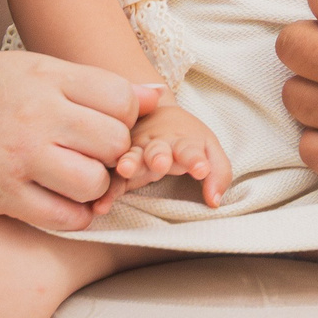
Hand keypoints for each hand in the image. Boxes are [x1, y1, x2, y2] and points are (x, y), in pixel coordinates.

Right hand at [0, 50, 159, 232]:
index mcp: (45, 78)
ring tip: (79, 174)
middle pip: (114, 143)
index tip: (108, 120)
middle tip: (97, 152)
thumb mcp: (35, 68)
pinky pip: (65, 217)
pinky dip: (76, 213)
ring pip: (94, 182)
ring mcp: (20, 159)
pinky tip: (65, 199)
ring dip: (97, 185)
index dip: (126, 114)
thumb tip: (157, 96)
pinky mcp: (6, 197)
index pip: (119, 100)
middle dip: (116, 152)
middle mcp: (35, 117)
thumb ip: (93, 83)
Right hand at [117, 102, 232, 206]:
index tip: (202, 169)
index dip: (196, 159)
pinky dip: (106, 191)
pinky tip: (100, 205)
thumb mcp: (209, 150)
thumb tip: (215, 202)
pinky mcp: (120, 166)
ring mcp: (136, 152)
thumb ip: (218, 174)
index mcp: (181, 141)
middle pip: (157, 149)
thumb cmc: (186, 139)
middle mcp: (157, 144)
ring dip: (128, 163)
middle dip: (158, 156)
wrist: (155, 112)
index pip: (190, 149)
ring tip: (124, 170)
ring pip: (130, 156)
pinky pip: (112, 179)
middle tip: (161, 163)